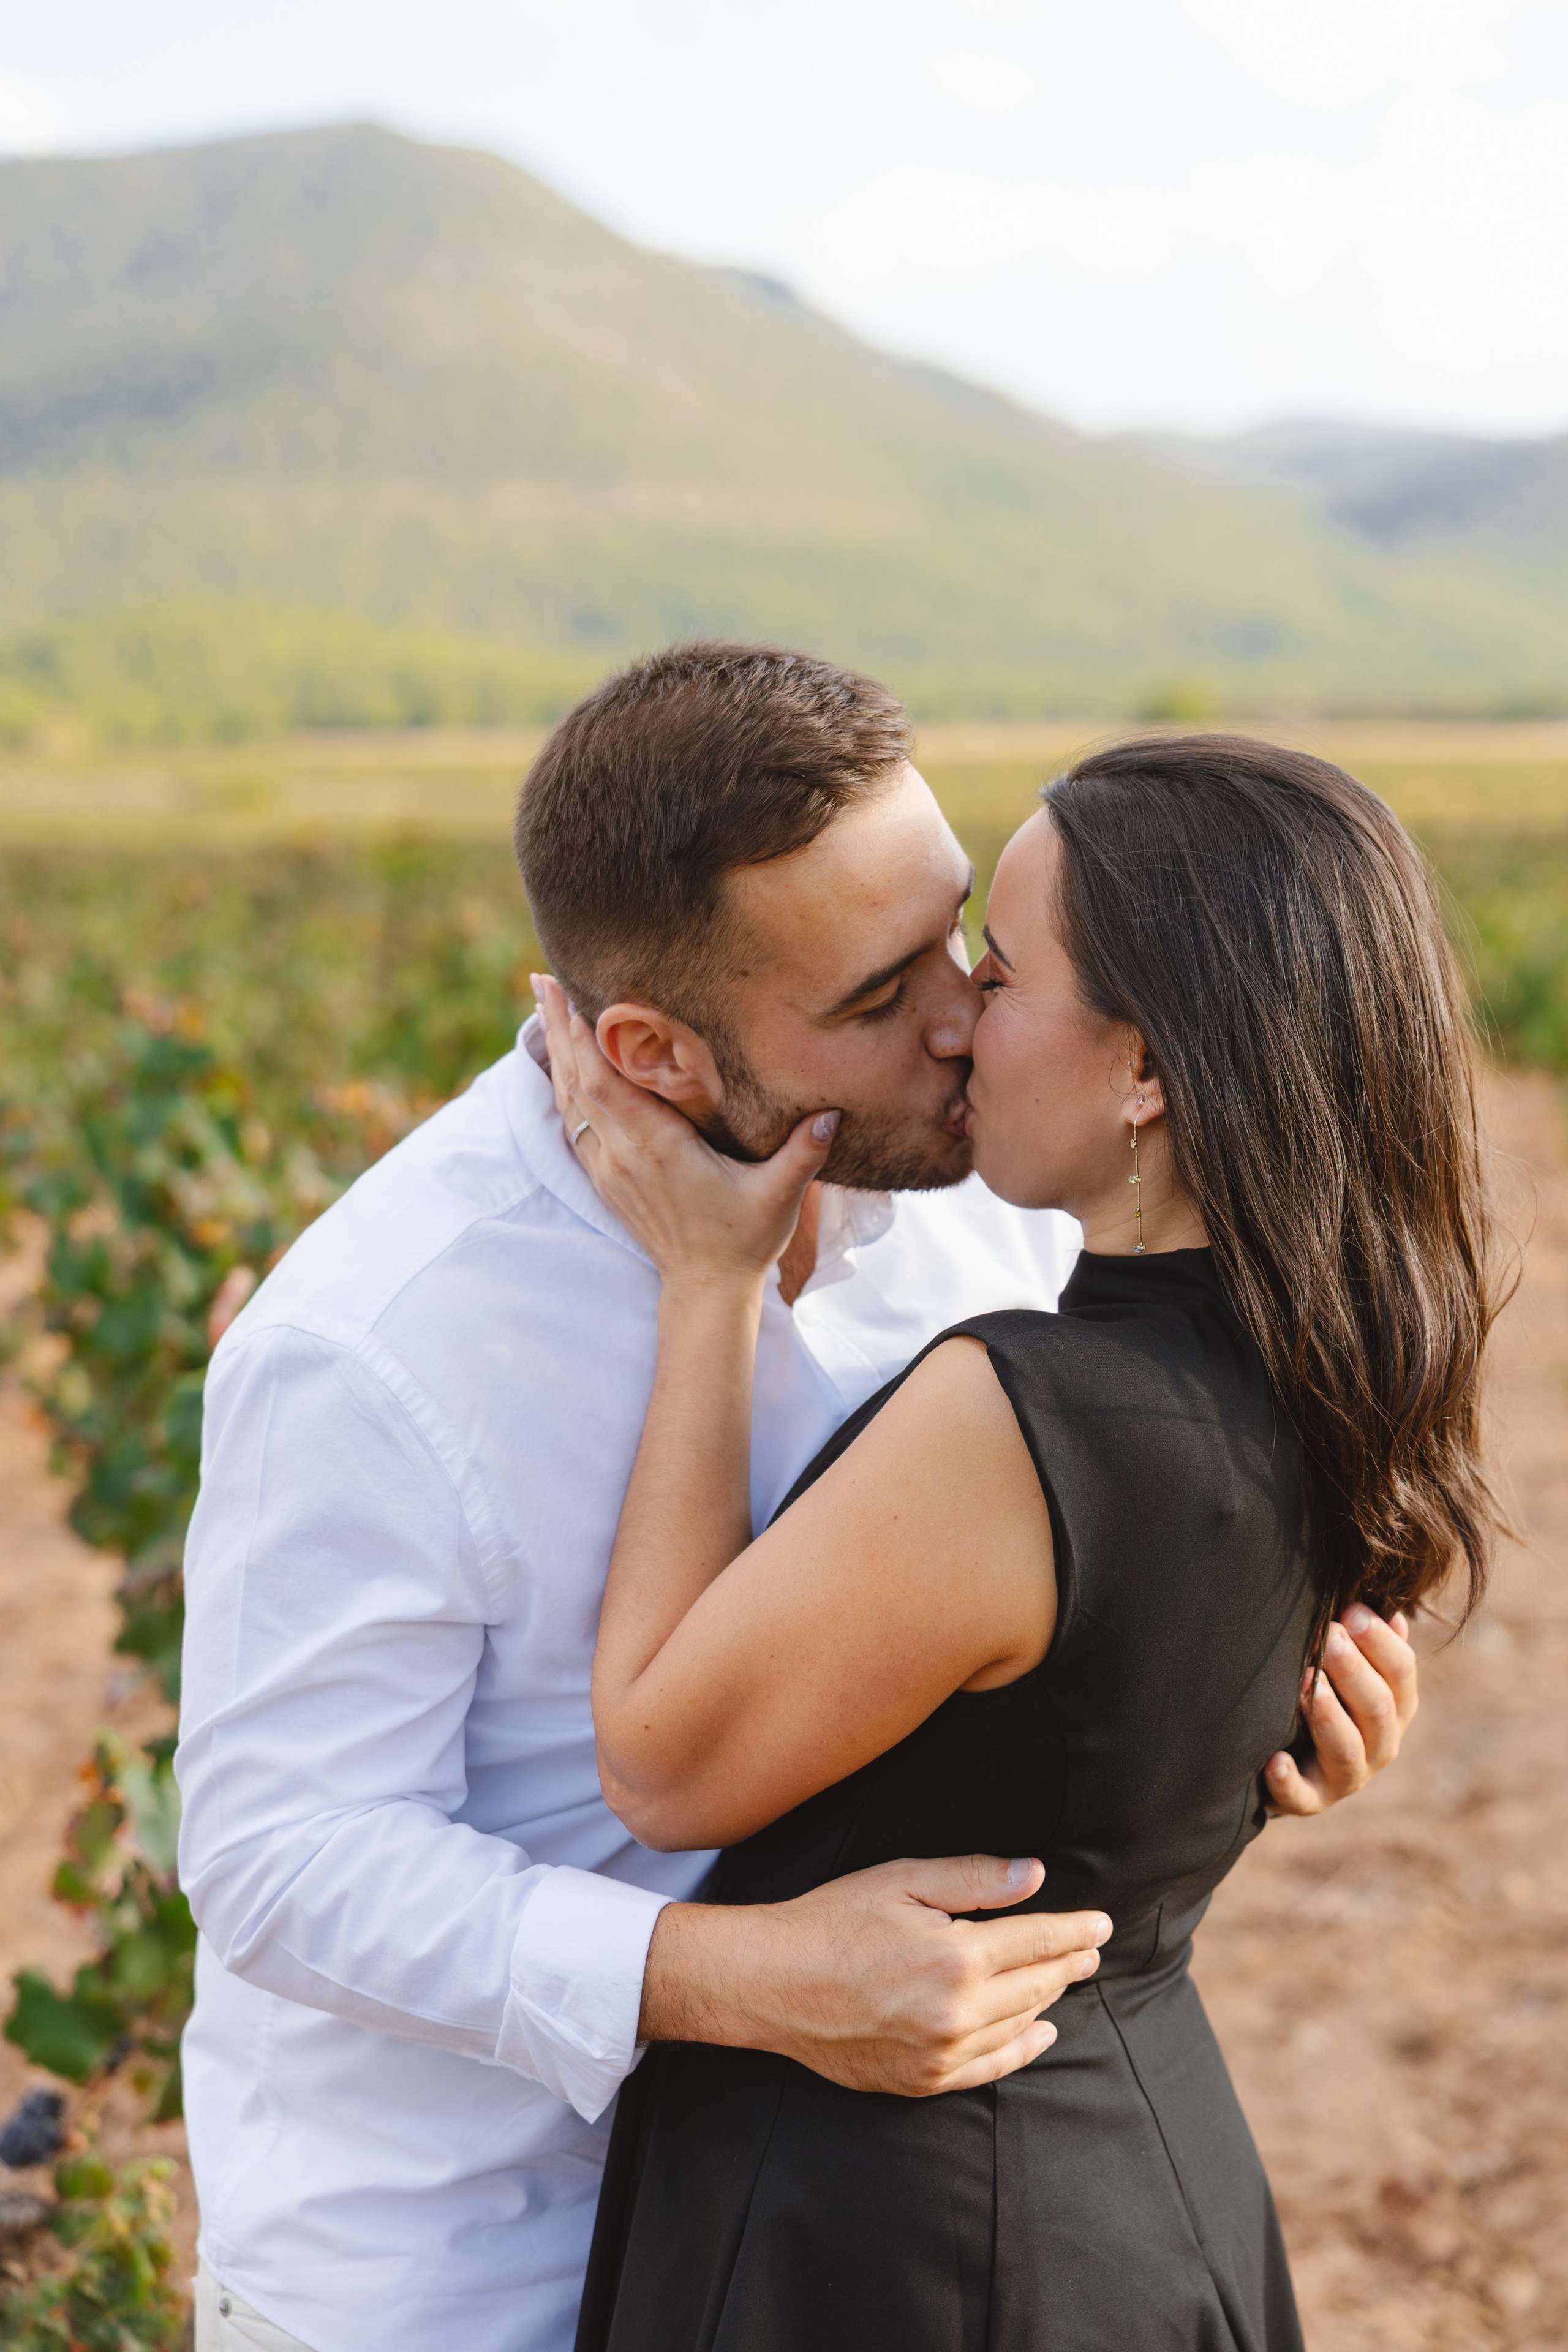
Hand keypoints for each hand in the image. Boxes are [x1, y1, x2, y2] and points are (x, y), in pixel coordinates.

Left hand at [533, 974, 838, 1285]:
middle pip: (577, 1080)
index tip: (573, 994)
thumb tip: (831, 1114)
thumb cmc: (743, 1239)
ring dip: (556, 1052)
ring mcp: (608, 1167)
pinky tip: (562, 1061)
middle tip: (542, 978)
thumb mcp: (780, 1196)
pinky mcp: (605, 1177)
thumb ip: (803, 1154)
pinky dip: (564, 1084)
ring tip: (544, 1003)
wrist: (705, 1289)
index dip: (586, 1038)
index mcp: (657, 1149)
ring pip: (570, 1099)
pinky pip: (574, 1121)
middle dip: (559, 1028)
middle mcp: (622, 1155)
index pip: (607, 1083)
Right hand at [639, 1855, 1111, 2096]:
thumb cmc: (833, 1919)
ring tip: (1068, 1978)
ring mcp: (942, 2053)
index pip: (1038, 1941)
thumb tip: (1035, 1875)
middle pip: (1035, 1984)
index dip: (1074, 1931)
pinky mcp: (923, 2080)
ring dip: (1049, 1999)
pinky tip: (1042, 2034)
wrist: (773, 1983)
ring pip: (1018, 2024)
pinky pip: (990, 2068)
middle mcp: (957, 2012)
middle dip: (1069, 1963)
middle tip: (1092, 1949)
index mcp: (957, 1957)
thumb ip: (975, 1880)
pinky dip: (1022, 2049)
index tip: (1102, 1925)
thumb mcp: (902, 1879)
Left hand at [1264, 1604, 1417, 1814]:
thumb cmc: (1327, 1699)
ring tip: (1308, 1682)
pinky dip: (1288, 1781)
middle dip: (1353, 1669)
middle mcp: (1381, 1745)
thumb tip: (1392, 1614)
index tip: (1351, 1610)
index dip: (1380, 1640)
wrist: (1295, 1762)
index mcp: (1395, 1708)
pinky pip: (1302, 1796)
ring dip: (1328, 1716)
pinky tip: (1274, 1761)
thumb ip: (1371, 1647)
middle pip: (1377, 1708)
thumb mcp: (1351, 1674)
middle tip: (1329, 1634)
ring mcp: (1348, 1777)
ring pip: (1347, 1750)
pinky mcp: (1311, 1801)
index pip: (1402, 1672)